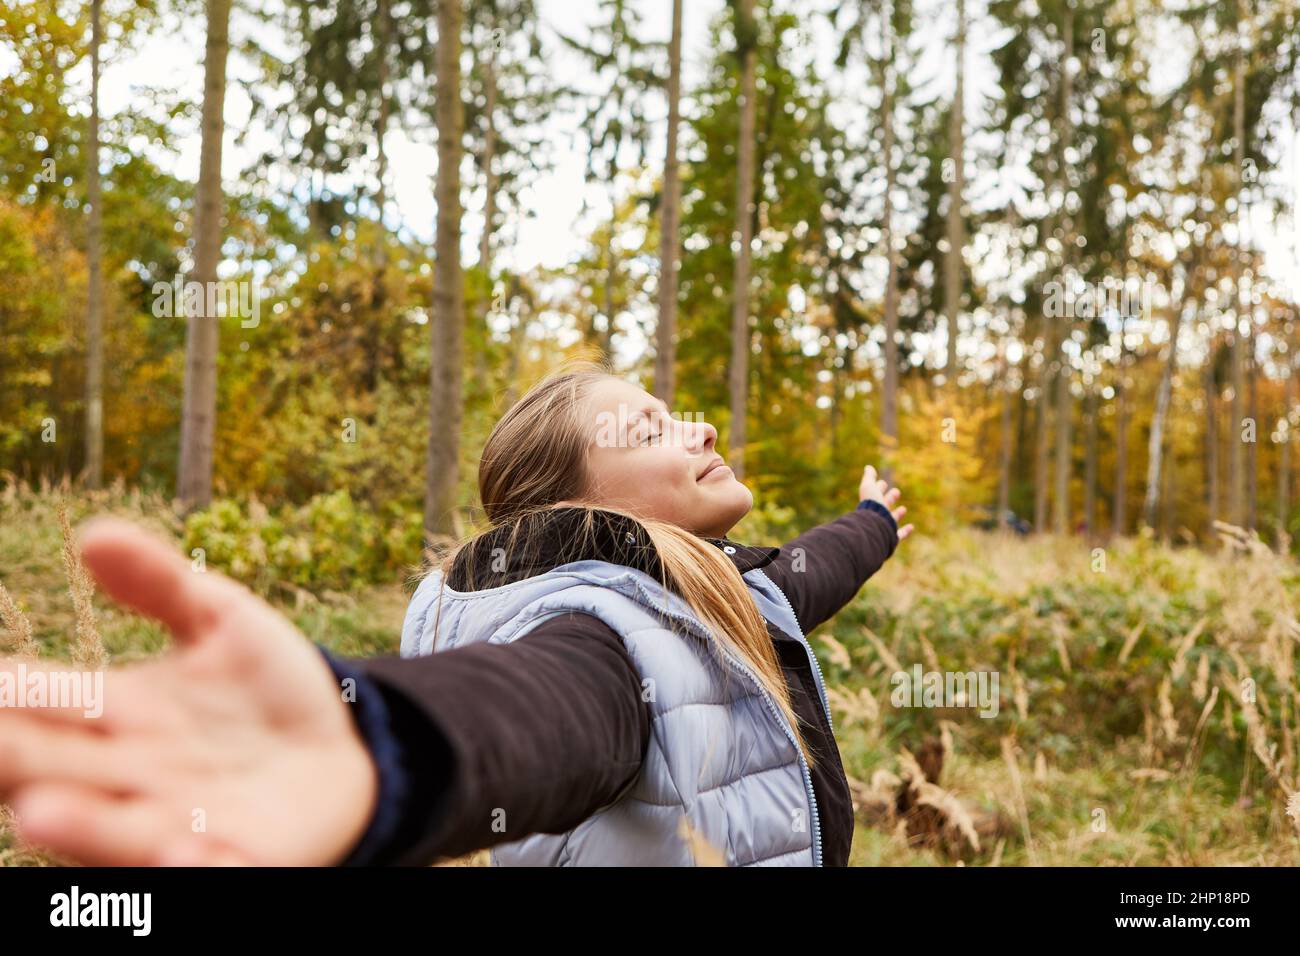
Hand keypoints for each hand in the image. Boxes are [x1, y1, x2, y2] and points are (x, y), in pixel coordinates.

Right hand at [0, 518, 378, 865]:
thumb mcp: (223, 623)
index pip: (46, 701)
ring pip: (115, 829)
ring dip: (81, 825)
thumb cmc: (270, 691)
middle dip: (14, 758)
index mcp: (120, 712)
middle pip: (57, 767)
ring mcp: (179, 822)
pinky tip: (176, 852)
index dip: (9, 692)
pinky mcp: (239, 859)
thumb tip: (92, 533)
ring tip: (39, 812)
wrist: (345, 752)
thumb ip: (161, 583)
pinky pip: (207, 870)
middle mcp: (133, 772)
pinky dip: (186, 866)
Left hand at [858, 465, 913, 541]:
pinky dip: (905, 531)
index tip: (882, 482)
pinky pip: (899, 534)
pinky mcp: (890, 538)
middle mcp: (876, 516)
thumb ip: (869, 478)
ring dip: (897, 513)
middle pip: (883, 506)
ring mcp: (883, 527)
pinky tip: (911, 527)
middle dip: (889, 498)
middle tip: (896, 492)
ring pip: (890, 519)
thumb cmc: (871, 508)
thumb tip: (868, 467)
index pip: (874, 494)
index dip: (878, 487)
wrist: (872, 529)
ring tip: (903, 509)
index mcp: (870, 504)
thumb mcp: (869, 488)